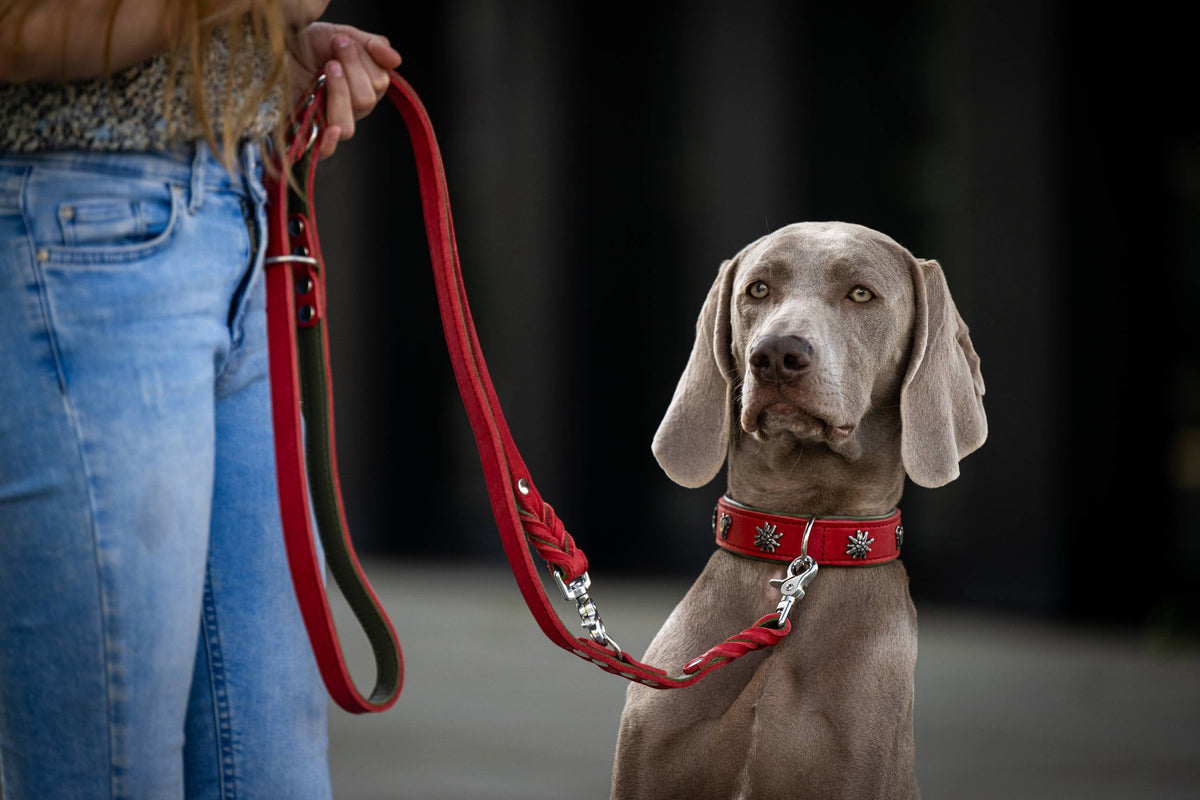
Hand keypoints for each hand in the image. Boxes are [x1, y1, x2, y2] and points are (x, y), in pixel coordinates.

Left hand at [286, 22, 402, 159]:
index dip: (364, 62)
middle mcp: (346, 110)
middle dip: (352, 71)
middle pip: (366, 102)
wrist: (264, 49)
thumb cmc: (300, 44)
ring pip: (348, 127)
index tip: (340, 41)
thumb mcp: (339, 35)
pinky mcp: (303, 135)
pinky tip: (330, 128)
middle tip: (331, 55)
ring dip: (340, 94)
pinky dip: (329, 142)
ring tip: (326, 71)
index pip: (379, 85)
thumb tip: (396, 60)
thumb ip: (371, 46)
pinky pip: (325, 152)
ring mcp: (325, 124)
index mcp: (359, 89)